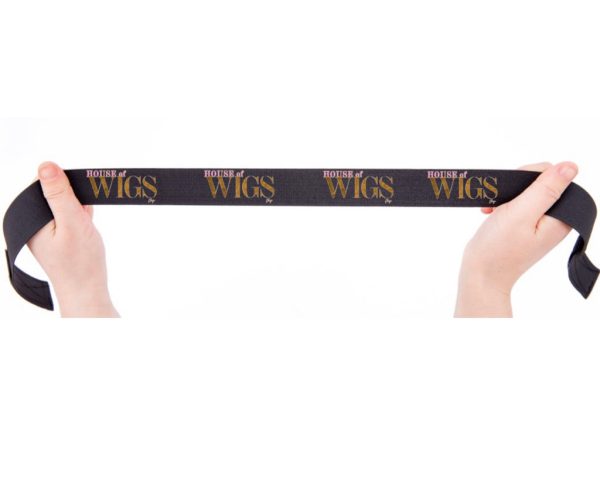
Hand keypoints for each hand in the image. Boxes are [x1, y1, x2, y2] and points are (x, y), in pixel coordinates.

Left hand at [27, 162, 118, 316]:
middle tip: (83, 221)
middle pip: (54, 194)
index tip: (79, 205)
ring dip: (79, 210)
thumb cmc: (80, 263)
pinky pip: (68, 217)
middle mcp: (32, 225)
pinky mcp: (56, 237)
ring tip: (84, 231)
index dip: (67, 188)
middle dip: (75, 201)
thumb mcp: (72, 222)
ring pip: (63, 205)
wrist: (88, 292)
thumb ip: (59, 194)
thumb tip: (46, 166)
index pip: (44, 185)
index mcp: (29, 220)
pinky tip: (85, 234)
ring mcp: (44, 232)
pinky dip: (80, 219)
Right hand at [455, 161, 577, 317]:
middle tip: (501, 201)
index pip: (555, 176)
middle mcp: (555, 220)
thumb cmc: (498, 250)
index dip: (530, 175)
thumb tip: (570, 166)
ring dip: (508, 194)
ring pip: (528, 192)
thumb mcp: (521, 214)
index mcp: (562, 218)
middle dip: (517, 185)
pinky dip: (504, 204)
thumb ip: (546, 189)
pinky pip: (519, 204)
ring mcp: (540, 224)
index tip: (512, 191)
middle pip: (542, 182)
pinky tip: (493, 212)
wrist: (480, 276)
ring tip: (494, 208)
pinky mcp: (526, 227)